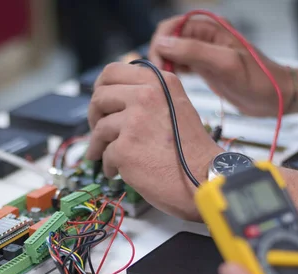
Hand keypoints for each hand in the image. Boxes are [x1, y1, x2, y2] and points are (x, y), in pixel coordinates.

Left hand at [86, 62, 222, 220]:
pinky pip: (105, 154)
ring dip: (99, 145)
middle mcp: (147, 96)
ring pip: (100, 128)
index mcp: (160, 82)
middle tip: (97, 129)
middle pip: (100, 97)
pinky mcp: (125, 147)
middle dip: (94, 116)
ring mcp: (134, 121)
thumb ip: (151, 96)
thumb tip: (118, 96)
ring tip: (104, 156)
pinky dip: (109, 165)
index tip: (100, 101)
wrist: (204, 178)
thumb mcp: (177, 107)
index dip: (101, 87)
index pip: (113, 71)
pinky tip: (118, 171)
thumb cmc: (192, 151)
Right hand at [149, 16, 292, 116]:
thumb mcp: (225, 64)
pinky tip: (174, 84)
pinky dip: (174, 73)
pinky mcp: (206, 69)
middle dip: (160, 55)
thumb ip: (193, 51)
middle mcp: (205, 37)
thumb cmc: (259, 80)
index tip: (159, 65)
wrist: (276, 97)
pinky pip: (182, 66)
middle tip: (161, 77)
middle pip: (169, 39)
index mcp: (210, 28)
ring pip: (173, 53)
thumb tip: (163, 44)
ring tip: (166, 82)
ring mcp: (205, 53)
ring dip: (165, 65)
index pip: (171, 26)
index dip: (160, 43)